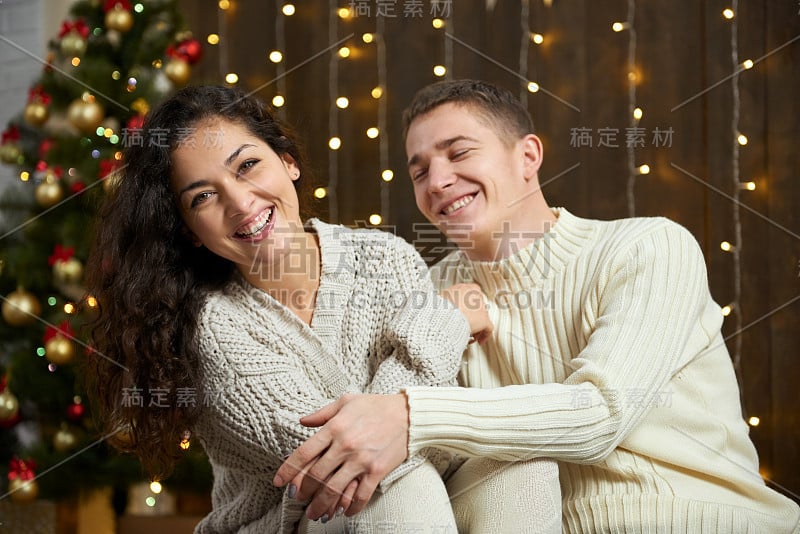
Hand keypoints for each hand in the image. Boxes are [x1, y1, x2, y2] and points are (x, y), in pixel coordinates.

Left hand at [273, 393, 409, 519]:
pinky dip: (351, 507)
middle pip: (316, 475)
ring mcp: (361, 460)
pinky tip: (344, 512)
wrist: (408, 413)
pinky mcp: (377, 471)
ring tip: (315, 513)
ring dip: (321, 505)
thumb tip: (302, 421)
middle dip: (303, 492)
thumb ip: (322, 413)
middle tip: (298, 499)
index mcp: (335, 427)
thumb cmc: (376, 405)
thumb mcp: (346, 401)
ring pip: (334, 489)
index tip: (279, 482)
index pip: (304, 453)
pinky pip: (360, 495)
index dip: (288, 470)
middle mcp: (345, 445)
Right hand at [440, 283, 492, 343]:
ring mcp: (481, 308)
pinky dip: (484, 335)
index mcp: (467, 289)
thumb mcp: (442, 298)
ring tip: (469, 335)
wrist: (443, 314)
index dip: (467, 307)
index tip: (463, 313)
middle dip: (472, 318)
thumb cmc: (440, 306)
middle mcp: (476, 296)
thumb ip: (446, 301)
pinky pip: (488, 329)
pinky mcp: (484, 319)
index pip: (471, 297)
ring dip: (477, 327)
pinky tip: (479, 340)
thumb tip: (442, 305)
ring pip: (482, 319)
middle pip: (477, 308)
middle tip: (466, 324)